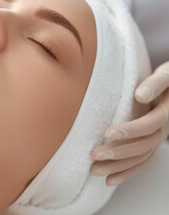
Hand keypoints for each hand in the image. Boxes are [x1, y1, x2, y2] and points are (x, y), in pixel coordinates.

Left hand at [90, 61, 168, 185]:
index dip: (130, 130)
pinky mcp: (151, 145)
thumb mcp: (165, 76)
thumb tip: (140, 95)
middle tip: (94, 154)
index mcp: (167, 111)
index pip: (150, 124)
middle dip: (118, 152)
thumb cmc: (165, 79)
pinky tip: (109, 180)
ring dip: (118, 167)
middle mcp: (164, 129)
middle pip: (144, 145)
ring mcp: (158, 139)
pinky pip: (141, 162)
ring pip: (140, 157)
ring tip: (94, 171)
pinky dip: (126, 172)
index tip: (107, 132)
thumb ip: (154, 84)